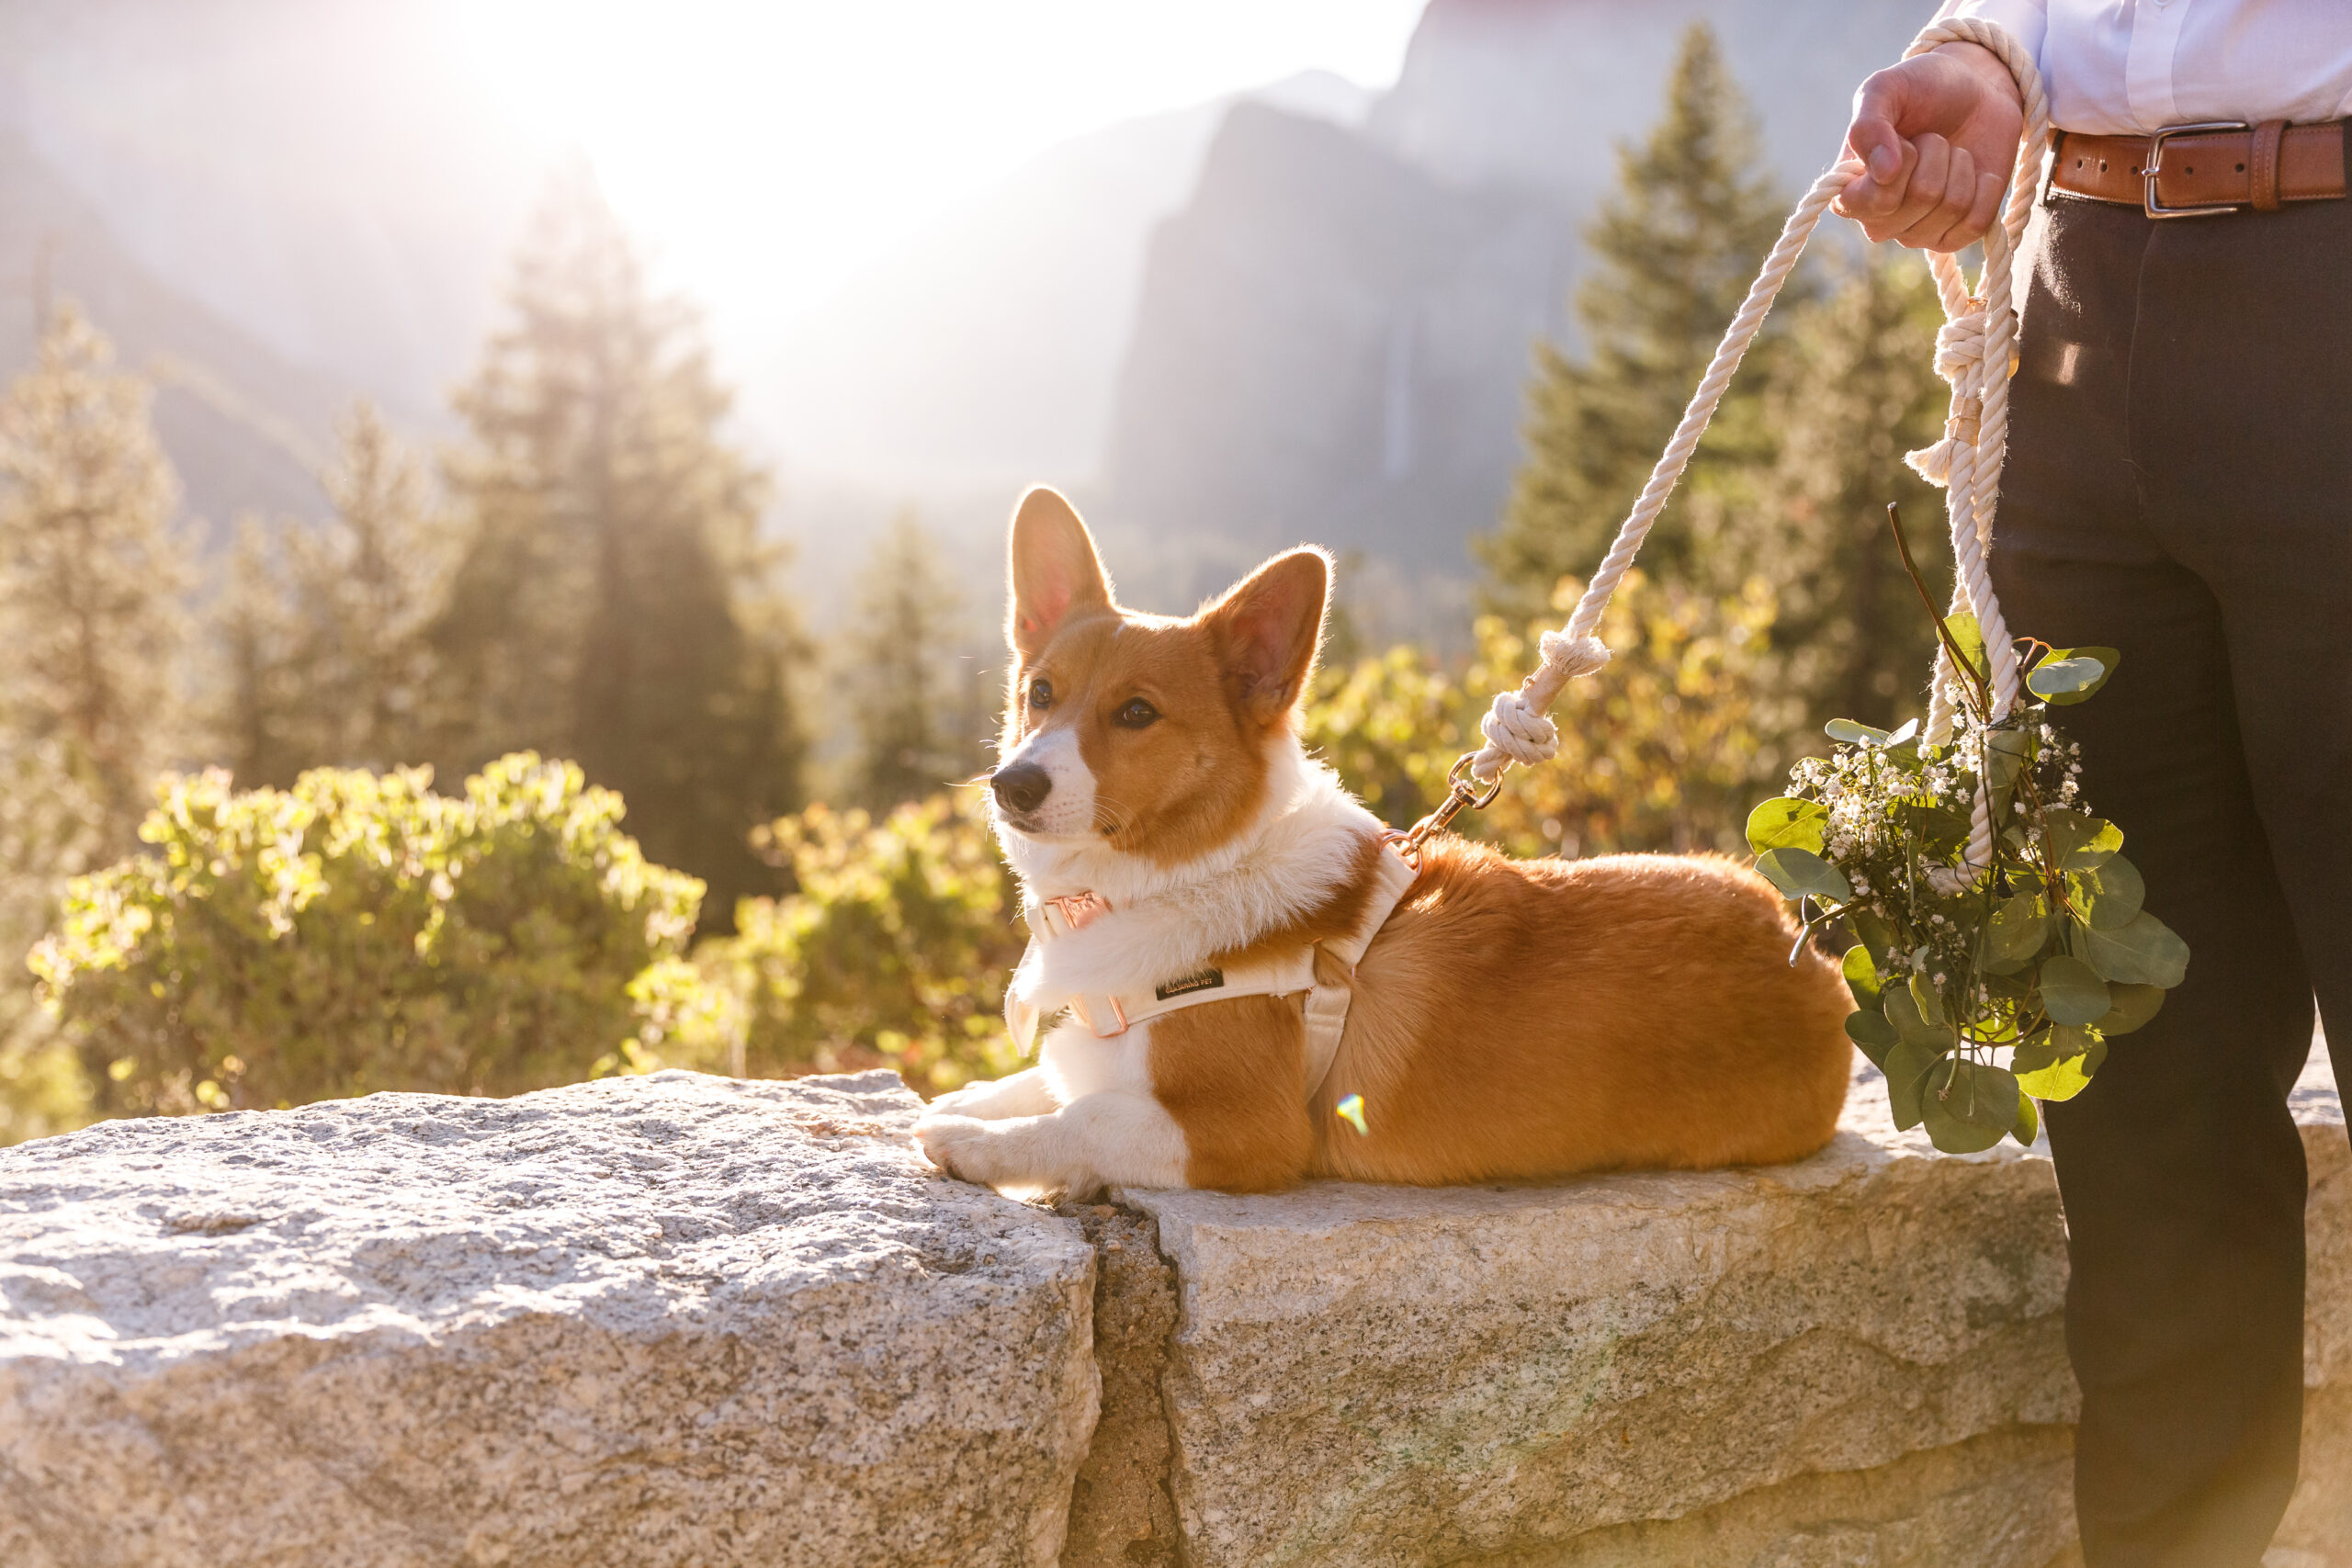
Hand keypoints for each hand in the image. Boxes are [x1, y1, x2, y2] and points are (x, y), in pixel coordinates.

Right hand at [1835, 42, 2024, 251]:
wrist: (1974, 92)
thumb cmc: (1921, 90)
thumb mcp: (1885, 89)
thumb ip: (1868, 124)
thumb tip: (1883, 173)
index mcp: (1850, 193)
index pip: (1876, 201)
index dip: (1902, 161)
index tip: (1904, 138)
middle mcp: (1879, 221)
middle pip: (1923, 197)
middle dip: (1937, 153)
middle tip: (1930, 138)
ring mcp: (1916, 233)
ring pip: (1953, 207)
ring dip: (1961, 164)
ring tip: (1950, 151)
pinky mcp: (1954, 237)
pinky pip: (1978, 223)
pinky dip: (1987, 187)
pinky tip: (1977, 172)